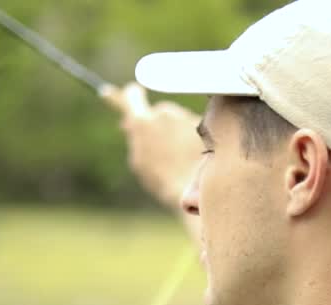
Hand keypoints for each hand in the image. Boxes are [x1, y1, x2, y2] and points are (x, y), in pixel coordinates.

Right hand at [104, 82, 203, 210]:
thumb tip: (130, 122)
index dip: (131, 95)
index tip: (132, 92)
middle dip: (157, 123)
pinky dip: (190, 137)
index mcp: (142, 122)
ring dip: (174, 130)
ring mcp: (183, 116)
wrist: (192, 187)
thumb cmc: (161, 177)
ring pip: (176, 119)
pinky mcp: (201, 122)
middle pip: (158, 112)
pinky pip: (192, 126)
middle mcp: (163, 113)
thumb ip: (134, 136)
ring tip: (178, 155)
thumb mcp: (139, 159)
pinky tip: (191, 153)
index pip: (132, 96)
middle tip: (159, 142)